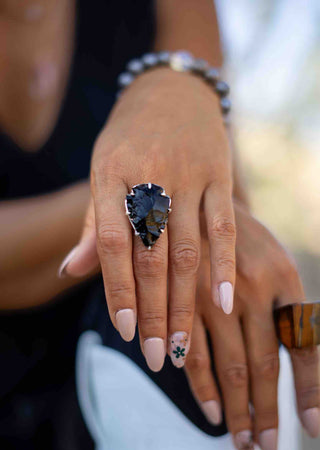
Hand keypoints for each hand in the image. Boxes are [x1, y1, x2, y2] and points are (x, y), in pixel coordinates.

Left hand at [61, 67, 235, 371]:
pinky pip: (224, 227)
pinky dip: (225, 265)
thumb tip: (72, 271)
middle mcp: (149, 177)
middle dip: (154, 311)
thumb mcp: (102, 171)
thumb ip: (93, 224)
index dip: (118, 290)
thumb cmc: (129, 140)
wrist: (170, 92)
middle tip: (157, 356)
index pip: (113, 244)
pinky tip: (223, 302)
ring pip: (186, 250)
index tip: (127, 332)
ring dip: (186, 302)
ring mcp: (188, 176)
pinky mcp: (219, 175)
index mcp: (111, 175)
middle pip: (151, 256)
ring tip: (182, 344)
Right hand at [184, 201, 319, 449]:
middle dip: (266, 413)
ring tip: (244, 443)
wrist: (205, 204)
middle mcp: (252, 289)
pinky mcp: (183, 297)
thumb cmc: (248, 244)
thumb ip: (290, 311)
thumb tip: (305, 357)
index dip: (307, 390)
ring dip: (236, 410)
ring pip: (228, 365)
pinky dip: (202, 386)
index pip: (301, 347)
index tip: (309, 430)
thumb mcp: (278, 265)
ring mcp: (215, 295)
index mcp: (284, 279)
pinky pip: (192, 351)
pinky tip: (211, 411)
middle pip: (261, 365)